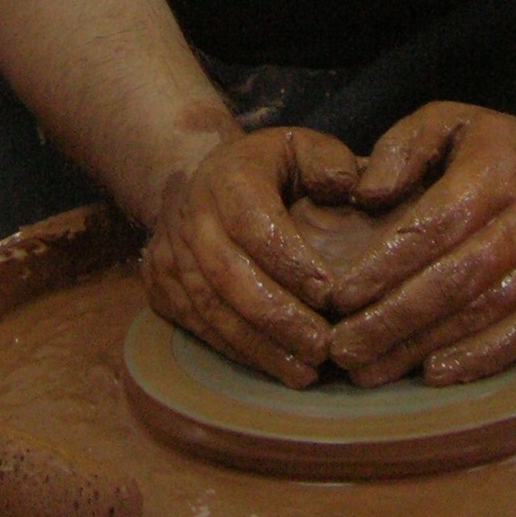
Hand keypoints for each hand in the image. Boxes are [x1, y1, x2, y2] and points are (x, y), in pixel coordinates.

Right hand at [142, 127, 359, 387]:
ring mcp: (169, 252)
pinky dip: (237, 350)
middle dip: (276, 316)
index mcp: (228, 175)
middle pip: (227, 274)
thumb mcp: (303, 146)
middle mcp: (191, 213)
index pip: (252, 222)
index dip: (289, 260)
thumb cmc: (268, 168)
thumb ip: (332, 163)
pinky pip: (197, 326)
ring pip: (209, 308)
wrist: (199, 177)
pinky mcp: (161, 286)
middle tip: (322, 346)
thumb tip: (354, 189)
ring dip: (258, 345)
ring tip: (305, 370)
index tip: (330, 293)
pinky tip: (276, 366)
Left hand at [327, 88, 515, 387]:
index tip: (340, 297)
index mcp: (496, 175)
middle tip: (342, 348)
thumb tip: (366, 196)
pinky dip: (475, 360)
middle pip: (453, 283)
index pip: (433, 229)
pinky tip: (431, 374)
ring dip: (420, 348)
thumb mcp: (450, 121)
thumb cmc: (500, 147)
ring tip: (368, 371)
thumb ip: (402, 148)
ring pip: (479, 316)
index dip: (385, 267)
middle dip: (392, 321)